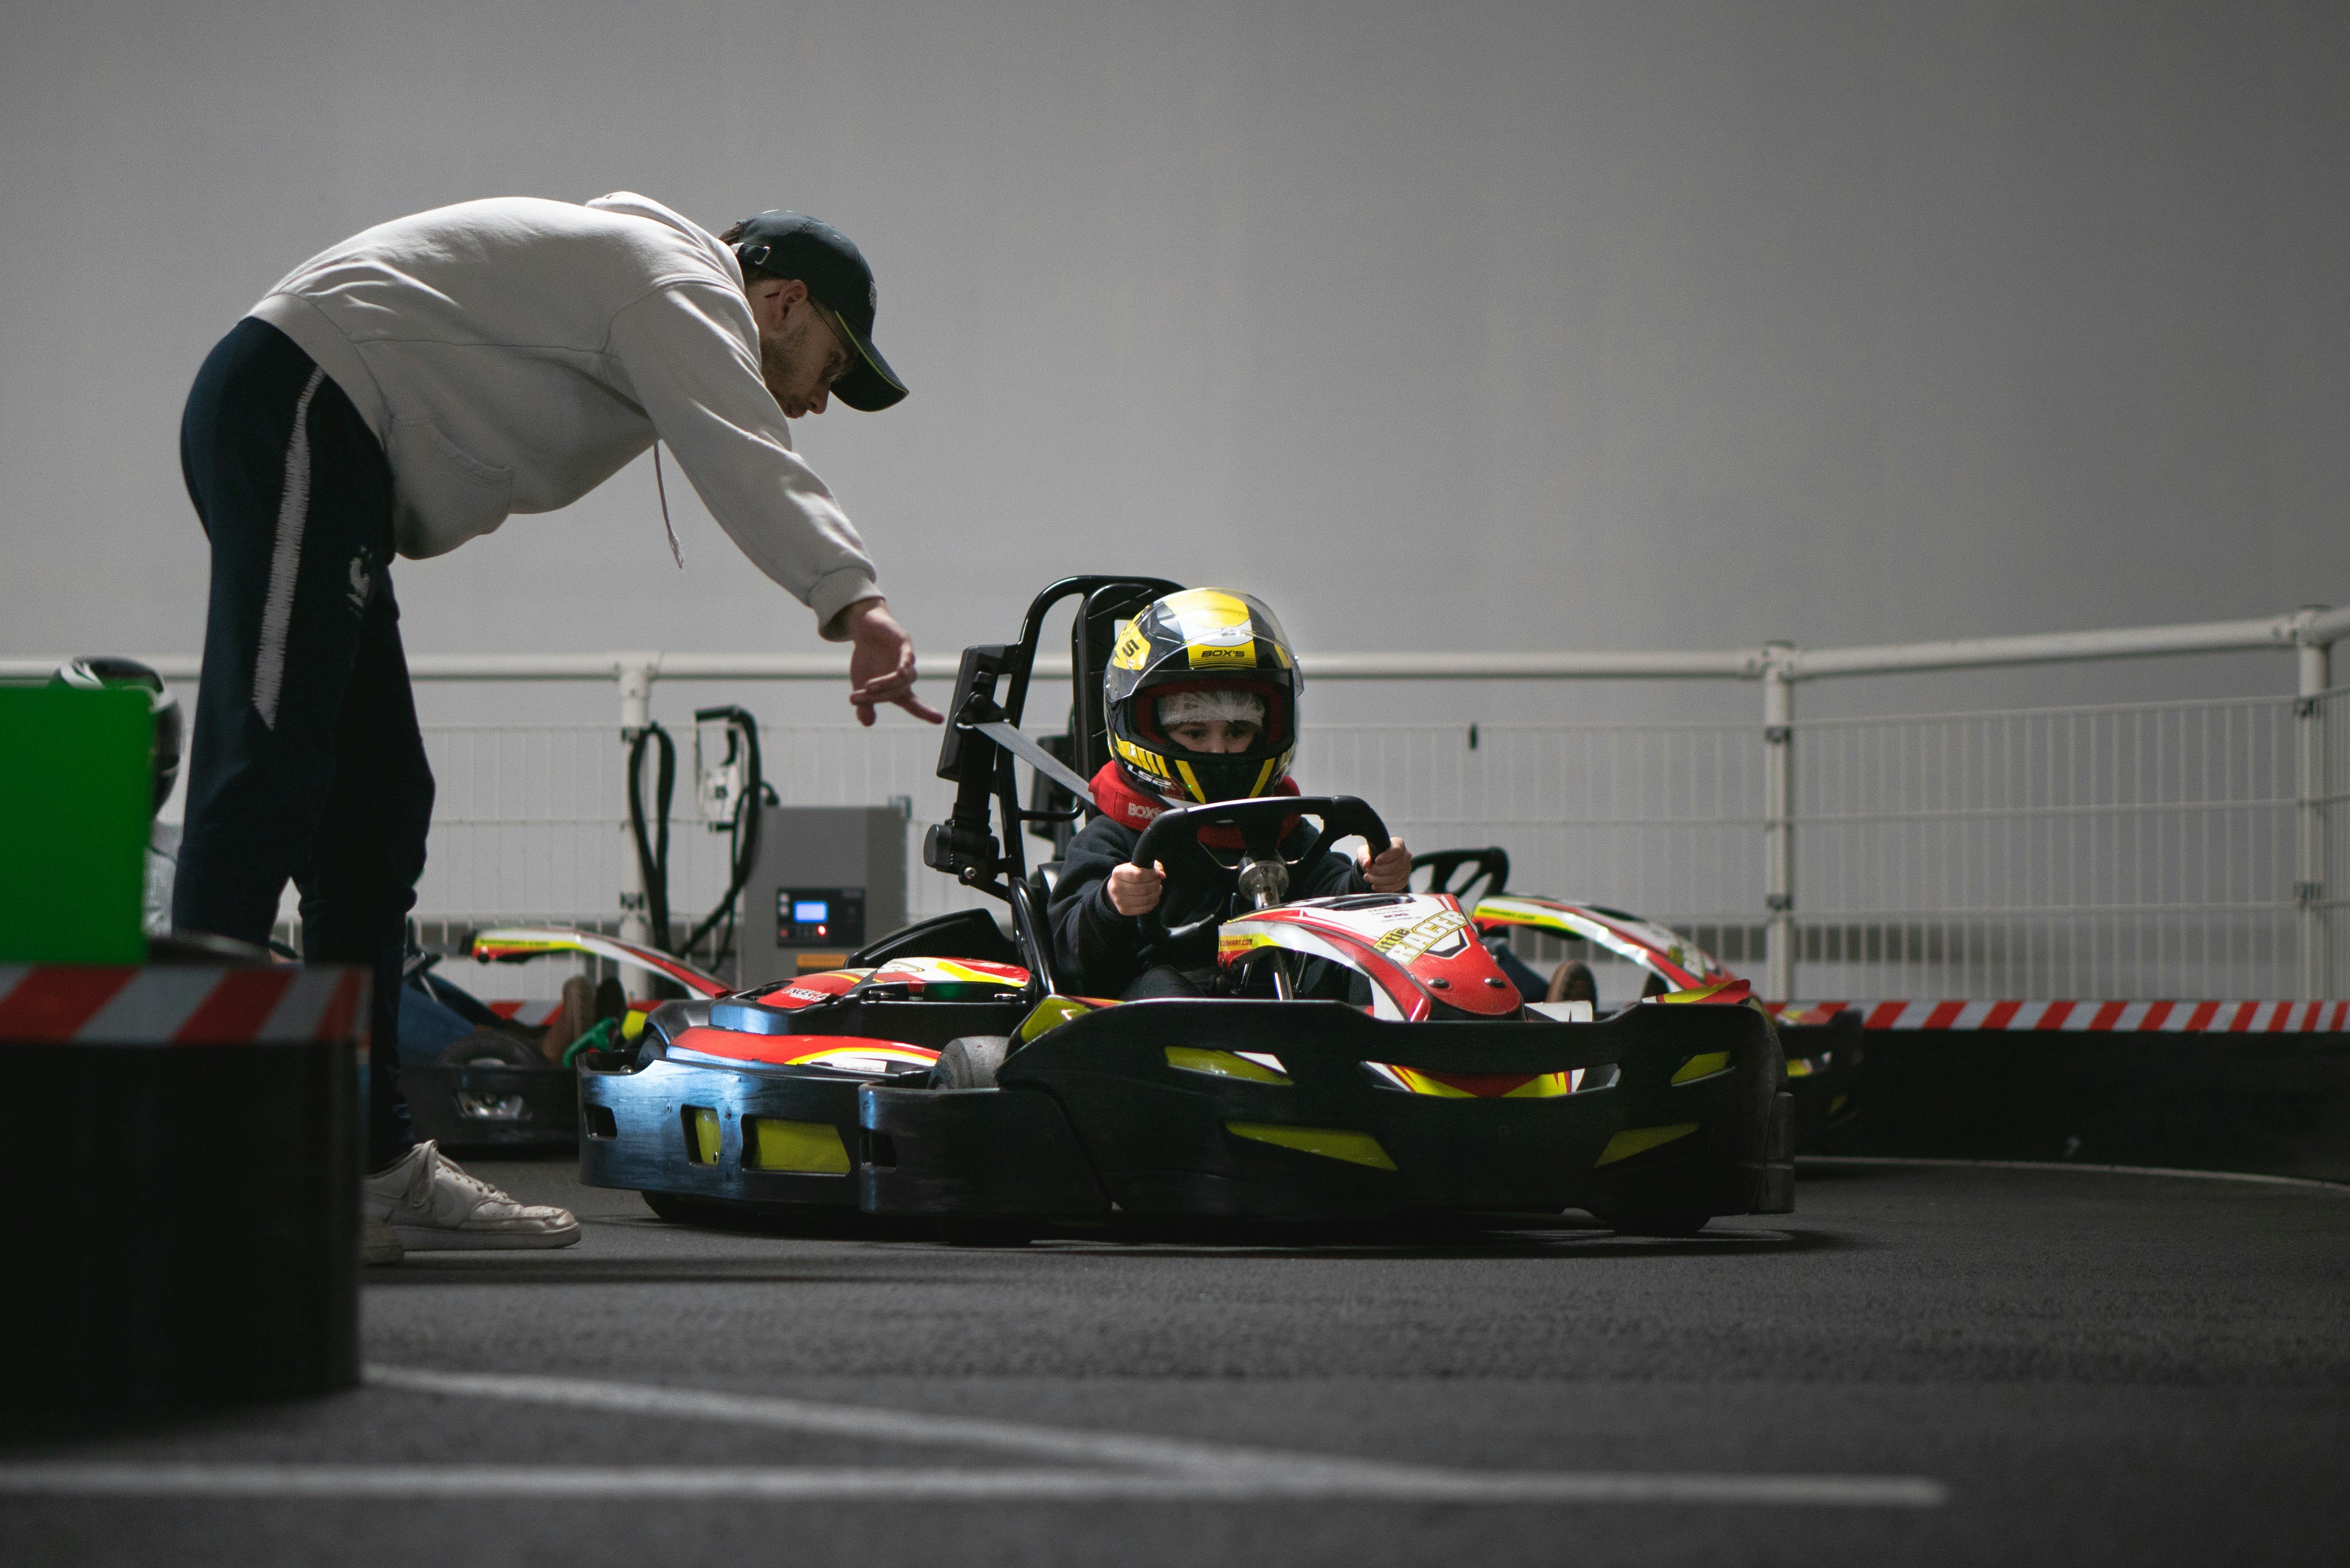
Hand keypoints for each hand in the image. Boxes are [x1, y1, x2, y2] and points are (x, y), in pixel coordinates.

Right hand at [840, 598, 943, 727]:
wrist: (866, 629)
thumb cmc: (867, 659)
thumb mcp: (861, 684)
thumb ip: (865, 705)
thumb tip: (868, 724)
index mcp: (899, 689)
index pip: (915, 705)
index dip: (926, 713)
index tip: (939, 720)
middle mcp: (906, 676)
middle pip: (898, 692)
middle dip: (877, 697)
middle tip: (856, 698)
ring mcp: (907, 659)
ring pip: (901, 678)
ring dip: (885, 684)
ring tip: (867, 686)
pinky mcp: (904, 643)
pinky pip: (908, 656)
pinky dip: (905, 664)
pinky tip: (900, 670)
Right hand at [1106, 861, 1165, 916]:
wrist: (1116, 888)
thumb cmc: (1130, 875)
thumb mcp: (1139, 865)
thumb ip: (1153, 866)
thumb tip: (1162, 875)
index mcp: (1118, 873)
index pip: (1139, 875)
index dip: (1152, 875)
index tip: (1159, 875)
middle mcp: (1116, 887)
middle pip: (1143, 888)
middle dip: (1155, 884)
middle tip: (1158, 882)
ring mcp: (1119, 900)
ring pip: (1145, 899)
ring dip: (1156, 894)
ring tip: (1157, 889)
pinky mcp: (1124, 910)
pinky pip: (1143, 909)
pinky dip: (1152, 903)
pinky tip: (1154, 898)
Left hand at [1359, 838, 1411, 893]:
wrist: (1375, 864)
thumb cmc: (1372, 854)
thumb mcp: (1364, 851)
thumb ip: (1364, 855)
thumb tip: (1366, 862)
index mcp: (1398, 844)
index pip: (1396, 850)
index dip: (1386, 857)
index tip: (1376, 861)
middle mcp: (1405, 855)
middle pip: (1396, 866)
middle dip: (1379, 871)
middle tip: (1368, 870)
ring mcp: (1406, 868)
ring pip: (1396, 877)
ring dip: (1379, 880)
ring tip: (1368, 878)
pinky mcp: (1404, 879)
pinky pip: (1397, 886)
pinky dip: (1384, 888)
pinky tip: (1375, 885)